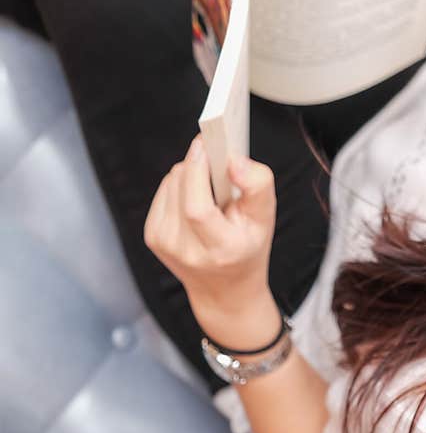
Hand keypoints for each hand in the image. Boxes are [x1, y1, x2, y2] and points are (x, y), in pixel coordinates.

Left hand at [144, 135, 276, 329]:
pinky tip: (198, 197)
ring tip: (213, 188)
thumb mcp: (266, 218)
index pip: (197, 208)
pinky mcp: (152, 236)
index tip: (208, 144)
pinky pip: (165, 189)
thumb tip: (232, 159)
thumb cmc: (248, 246)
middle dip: (199, 162)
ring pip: (172, 181)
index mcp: (219, 249)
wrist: (225, 288)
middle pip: (182, 185)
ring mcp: (164, 243)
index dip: (198, 170)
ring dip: (192, 173)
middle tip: (219, 157)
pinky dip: (182, 184)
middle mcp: (186, 250)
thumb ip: (258, 184)